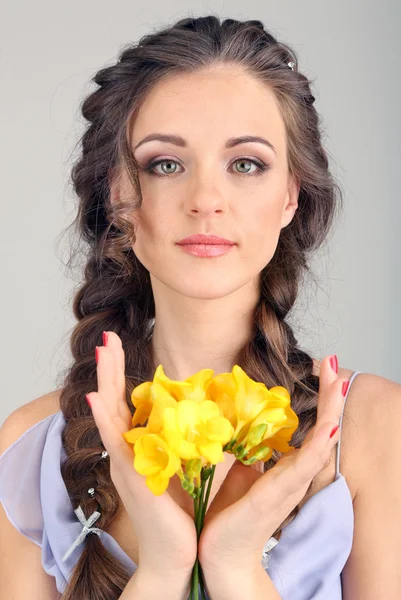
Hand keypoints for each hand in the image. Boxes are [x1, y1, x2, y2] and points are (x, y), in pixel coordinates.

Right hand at [86, 331, 197, 577]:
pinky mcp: (130, 476)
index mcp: (138, 444)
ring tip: (102, 352)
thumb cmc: (184, 508)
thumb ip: (187, 437)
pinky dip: (102, 420)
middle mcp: (126, 449)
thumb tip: (208, 412)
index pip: (126, 400)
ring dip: (105, 381)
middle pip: (113, 400)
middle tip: (107, 336)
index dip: (122, 372)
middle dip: (111, 367)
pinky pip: (112, 442)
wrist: (178, 550)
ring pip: (109, 414)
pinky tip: (95, 399)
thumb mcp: (186, 462)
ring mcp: (125, 461)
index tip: (121, 343)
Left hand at [197, 355, 345, 573]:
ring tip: (338, 383)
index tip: (323, 369)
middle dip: (330, 397)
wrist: (222, 553)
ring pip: (318, 443)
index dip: (319, 399)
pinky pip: (301, 468)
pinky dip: (317, 448)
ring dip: (329, 412)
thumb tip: (245, 427)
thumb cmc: (233, 514)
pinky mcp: (277, 496)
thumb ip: (250, 451)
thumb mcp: (241, 473)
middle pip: (322, 430)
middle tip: (334, 365)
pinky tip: (328, 429)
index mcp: (287, 467)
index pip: (311, 427)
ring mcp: (289, 485)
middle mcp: (294, 474)